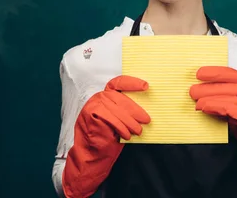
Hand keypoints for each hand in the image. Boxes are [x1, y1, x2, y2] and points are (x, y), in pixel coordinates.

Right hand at [63, 75, 149, 197]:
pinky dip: (120, 126)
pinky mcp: (90, 113)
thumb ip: (127, 111)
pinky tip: (127, 135)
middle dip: (135, 109)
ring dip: (129, 121)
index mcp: (107, 95)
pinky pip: (109, 117)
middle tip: (146, 119)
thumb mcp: (121, 120)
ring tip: (138, 131)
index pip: (119, 83)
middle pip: (119, 97)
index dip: (132, 83)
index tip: (146, 86)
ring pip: (115, 108)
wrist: (92, 153)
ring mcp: (93, 104)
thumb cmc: (109, 136)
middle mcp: (99, 97)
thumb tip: (145, 108)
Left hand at [189, 66, 236, 146]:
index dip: (212, 72)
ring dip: (206, 100)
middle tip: (192, 91)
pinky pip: (225, 108)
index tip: (199, 73)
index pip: (228, 72)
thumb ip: (224, 91)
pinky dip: (213, 107)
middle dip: (205, 88)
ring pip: (223, 98)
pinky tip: (204, 108)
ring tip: (196, 102)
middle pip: (223, 86)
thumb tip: (202, 86)